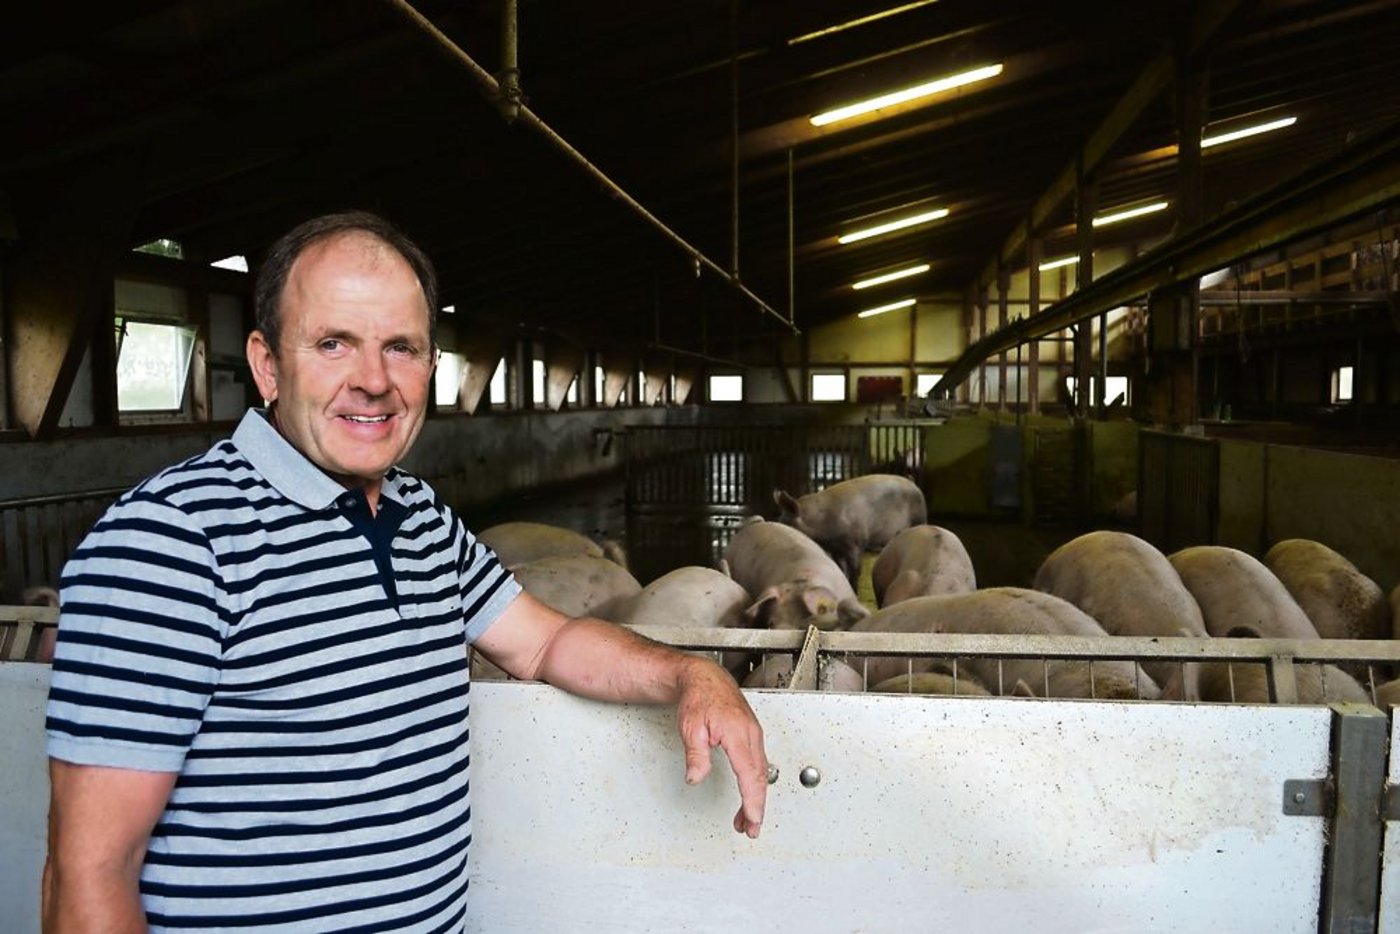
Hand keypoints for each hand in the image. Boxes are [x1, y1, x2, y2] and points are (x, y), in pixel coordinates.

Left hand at [675, 659, 767, 837]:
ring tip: (745, 820)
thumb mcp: (690, 728)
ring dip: (755, 798)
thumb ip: (696, 754)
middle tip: (750, 829)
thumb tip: (696, 777)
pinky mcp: (752, 736)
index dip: (752, 801)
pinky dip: (754, 784)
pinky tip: (747, 796)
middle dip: (757, 807)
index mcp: (738, 733)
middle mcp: (751, 735)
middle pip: (760, 778)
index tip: (752, 820)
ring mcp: (754, 735)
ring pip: (761, 773)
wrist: (705, 679)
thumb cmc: (699, 698)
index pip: (749, 774)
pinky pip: (758, 765)